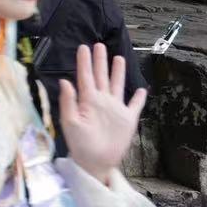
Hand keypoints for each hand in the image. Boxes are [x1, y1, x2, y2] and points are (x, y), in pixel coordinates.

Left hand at [58, 43, 145, 181]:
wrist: (95, 162)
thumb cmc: (79, 144)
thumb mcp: (70, 122)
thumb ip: (68, 101)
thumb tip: (64, 81)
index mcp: (88, 100)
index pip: (85, 76)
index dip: (84, 62)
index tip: (83, 47)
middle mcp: (102, 101)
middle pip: (101, 76)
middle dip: (100, 61)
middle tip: (99, 45)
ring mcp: (116, 109)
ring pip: (117, 85)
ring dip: (118, 72)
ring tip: (117, 57)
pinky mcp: (128, 119)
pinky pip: (135, 105)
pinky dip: (139, 98)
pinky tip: (142, 89)